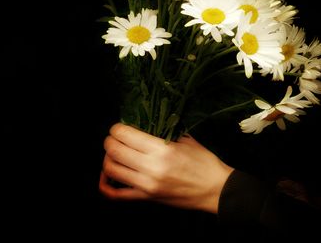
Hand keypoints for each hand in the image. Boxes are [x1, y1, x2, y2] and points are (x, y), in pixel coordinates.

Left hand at [99, 123, 233, 213]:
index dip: (117, 128)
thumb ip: (164, 130)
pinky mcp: (147, 198)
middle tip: (114, 138)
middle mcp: (151, 167)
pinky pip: (117, 195)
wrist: (215, 190)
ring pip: (111, 169)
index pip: (125, 134)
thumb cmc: (204, 162)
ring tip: (114, 154)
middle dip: (110, 140)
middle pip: (113, 150)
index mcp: (162, 150)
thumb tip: (143, 122)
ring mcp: (147, 185)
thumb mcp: (186, 139)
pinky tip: (106, 177)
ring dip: (108, 158)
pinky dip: (106, 185)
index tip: (120, 126)